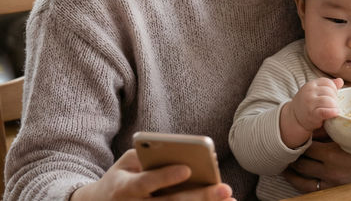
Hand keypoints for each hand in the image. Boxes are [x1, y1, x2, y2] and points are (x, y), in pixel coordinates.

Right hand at [70, 149, 234, 200]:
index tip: (187, 169)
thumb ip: (148, 157)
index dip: (166, 177)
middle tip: (224, 188)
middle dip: (200, 196)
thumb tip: (181, 155)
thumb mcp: (126, 163)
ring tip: (229, 199)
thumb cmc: (121, 177)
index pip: (147, 182)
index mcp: (125, 188)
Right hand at [280, 78, 343, 147]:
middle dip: (335, 99)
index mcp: (311, 84)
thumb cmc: (308, 103)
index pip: (328, 83)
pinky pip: (325, 112)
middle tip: (332, 105)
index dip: (334, 90)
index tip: (332, 97)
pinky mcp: (311, 114)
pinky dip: (332, 112)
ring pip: (329, 101)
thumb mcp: (315, 91)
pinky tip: (335, 113)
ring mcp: (310, 102)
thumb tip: (340, 81)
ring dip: (334, 106)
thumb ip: (328, 85)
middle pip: (330, 92)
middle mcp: (309, 91)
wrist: (294, 117)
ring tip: (332, 110)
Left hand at [282, 135, 350, 191]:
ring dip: (292, 172)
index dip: (299, 141)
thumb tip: (321, 122)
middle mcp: (330, 169)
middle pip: (302, 162)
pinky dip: (301, 184)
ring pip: (302, 178)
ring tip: (285, 167)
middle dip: (292, 157)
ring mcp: (331, 181)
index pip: (307, 146)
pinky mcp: (335, 190)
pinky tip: (296, 179)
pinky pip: (311, 189)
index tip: (294, 137)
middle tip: (283, 151)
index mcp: (334, 153)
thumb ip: (337, 129)